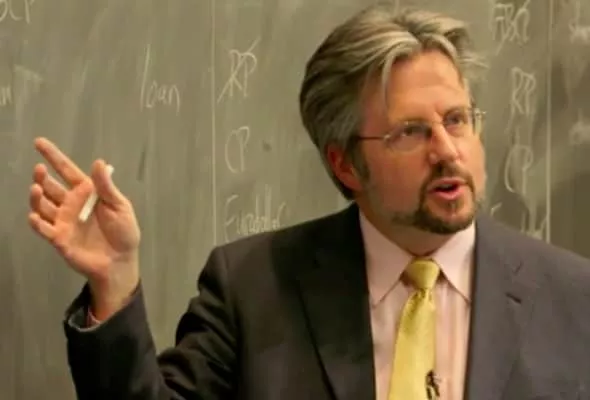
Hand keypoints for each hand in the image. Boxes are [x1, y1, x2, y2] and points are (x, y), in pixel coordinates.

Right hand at [29, 137, 140, 319]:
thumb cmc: (123, 232)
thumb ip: (106, 186)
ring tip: (37, 188)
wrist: (121, 261)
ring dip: (37, 197)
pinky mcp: (59, 238)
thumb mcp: (119, 206)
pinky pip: (43, 228)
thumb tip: (99, 162)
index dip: (53, 156)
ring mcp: (63, 221)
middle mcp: (70, 204)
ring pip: (42, 205)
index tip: (39, 142)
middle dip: (42, 177)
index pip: (66, 170)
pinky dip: (37, 222)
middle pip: (50, 186)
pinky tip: (35, 216)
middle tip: (40, 170)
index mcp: (86, 192)